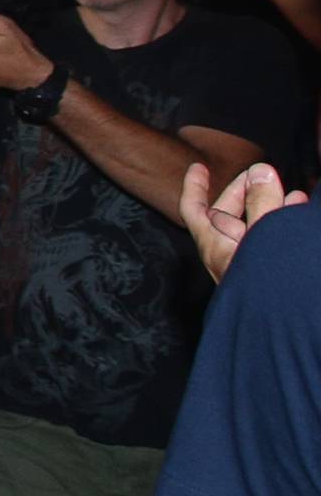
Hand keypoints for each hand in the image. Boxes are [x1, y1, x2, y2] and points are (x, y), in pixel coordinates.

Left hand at [181, 158, 308, 281]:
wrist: (284, 327)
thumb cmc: (268, 283)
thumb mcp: (264, 233)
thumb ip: (262, 202)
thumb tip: (260, 172)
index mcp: (215, 246)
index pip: (195, 210)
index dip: (195, 187)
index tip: (198, 168)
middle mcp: (227, 256)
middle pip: (228, 215)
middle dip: (245, 193)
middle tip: (265, 177)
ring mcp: (246, 267)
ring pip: (255, 228)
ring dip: (271, 208)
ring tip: (294, 195)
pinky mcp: (266, 275)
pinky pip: (270, 243)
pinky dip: (282, 226)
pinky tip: (300, 214)